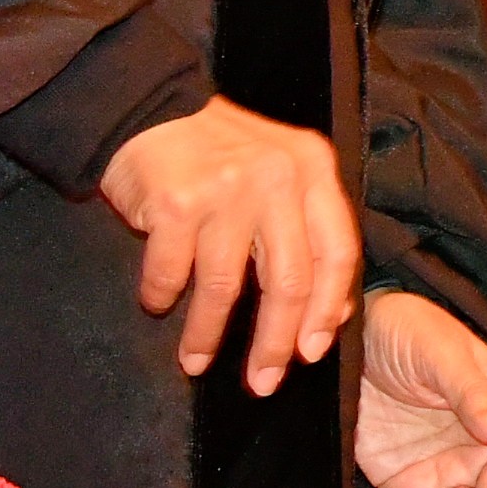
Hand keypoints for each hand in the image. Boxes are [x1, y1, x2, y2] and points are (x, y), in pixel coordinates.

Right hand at [102, 96, 361, 392]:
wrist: (149, 106)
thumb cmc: (220, 152)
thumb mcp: (281, 172)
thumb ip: (308, 229)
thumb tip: (329, 313)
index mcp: (312, 169)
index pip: (337, 252)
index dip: (327, 310)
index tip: (311, 352)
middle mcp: (277, 177)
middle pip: (289, 281)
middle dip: (275, 344)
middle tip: (263, 381)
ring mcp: (226, 189)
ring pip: (226, 287)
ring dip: (208, 334)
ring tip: (196, 360)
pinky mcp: (176, 202)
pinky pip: (171, 273)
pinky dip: (160, 296)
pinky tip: (156, 304)